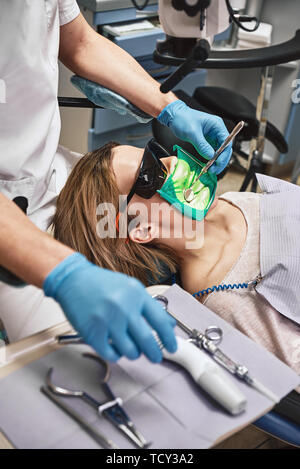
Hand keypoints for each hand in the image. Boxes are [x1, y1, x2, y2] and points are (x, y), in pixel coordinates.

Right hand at [43, 253, 176, 361]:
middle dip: (155, 354)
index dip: (169, 338)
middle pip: (147, 341)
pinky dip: (117, 354)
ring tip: (132, 348)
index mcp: (136, 294)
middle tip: (156, 357)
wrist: (73, 279)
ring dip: (134, 354)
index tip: (172, 346)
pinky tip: (116, 348)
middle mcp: (123, 307)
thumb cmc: (101, 283)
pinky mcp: (93, 333)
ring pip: (130, 351)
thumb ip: (148, 305)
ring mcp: (108, 321)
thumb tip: (167, 324)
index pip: (160, 321)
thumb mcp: (130, 287)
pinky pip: (111, 354)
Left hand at [158, 100, 231, 174]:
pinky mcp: (207, 141)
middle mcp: (217, 131)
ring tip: (211, 170)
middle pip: (225, 149)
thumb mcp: (192, 133)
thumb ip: (202, 145)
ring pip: (219, 152)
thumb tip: (210, 156)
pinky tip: (208, 165)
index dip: (224, 154)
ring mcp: (212, 136)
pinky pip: (212, 152)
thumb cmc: (183, 118)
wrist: (175, 116)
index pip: (227, 142)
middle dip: (221, 160)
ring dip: (216, 161)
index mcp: (217, 125)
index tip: (218, 163)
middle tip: (214, 170)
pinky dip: (211, 159)